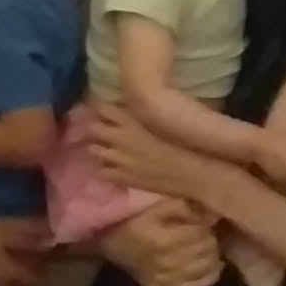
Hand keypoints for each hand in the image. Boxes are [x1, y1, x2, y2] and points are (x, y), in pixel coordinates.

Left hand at [87, 103, 230, 203]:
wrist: (192, 173)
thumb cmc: (186, 144)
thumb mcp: (163, 121)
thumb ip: (146, 114)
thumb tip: (139, 108)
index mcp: (132, 120)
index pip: (102, 108)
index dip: (101, 110)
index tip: (104, 112)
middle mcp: (120, 137)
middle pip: (92, 128)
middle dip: (97, 129)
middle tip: (105, 133)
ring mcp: (118, 158)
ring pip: (94, 150)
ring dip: (100, 150)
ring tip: (110, 151)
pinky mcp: (121, 177)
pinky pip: (102, 172)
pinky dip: (107, 170)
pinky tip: (117, 170)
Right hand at [97, 198, 223, 285]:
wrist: (113, 250)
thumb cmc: (134, 226)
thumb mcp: (152, 210)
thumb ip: (180, 207)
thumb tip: (207, 213)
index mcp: (162, 241)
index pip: (201, 231)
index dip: (204, 223)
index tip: (199, 220)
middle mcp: (167, 263)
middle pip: (208, 248)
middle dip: (208, 237)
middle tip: (202, 233)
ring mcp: (169, 280)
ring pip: (209, 265)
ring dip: (211, 254)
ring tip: (202, 247)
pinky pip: (203, 284)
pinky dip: (210, 273)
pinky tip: (205, 263)